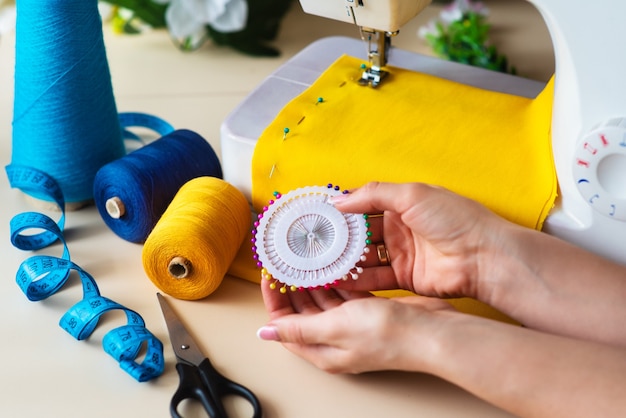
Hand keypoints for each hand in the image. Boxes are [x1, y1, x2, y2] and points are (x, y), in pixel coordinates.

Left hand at [258, 279, 455, 373]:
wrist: (431, 333)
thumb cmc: (387, 335)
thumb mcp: (336, 327)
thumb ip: (300, 328)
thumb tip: (265, 332)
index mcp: (322, 350)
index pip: (285, 324)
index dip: (274, 299)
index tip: (270, 274)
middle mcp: (335, 340)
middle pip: (302, 311)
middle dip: (291, 287)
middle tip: (285, 261)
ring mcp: (352, 326)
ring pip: (324, 300)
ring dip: (313, 281)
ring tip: (304, 257)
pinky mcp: (368, 312)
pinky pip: (345, 294)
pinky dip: (336, 280)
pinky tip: (331, 264)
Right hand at [331, 182, 512, 300]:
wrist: (484, 257)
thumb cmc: (456, 220)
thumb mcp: (413, 194)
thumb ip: (373, 194)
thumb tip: (339, 199)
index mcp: (402, 205)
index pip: (363, 206)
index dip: (341, 211)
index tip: (316, 216)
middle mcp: (399, 229)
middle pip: (360, 234)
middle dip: (337, 239)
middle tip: (312, 244)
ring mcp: (401, 255)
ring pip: (364, 258)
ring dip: (343, 261)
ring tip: (318, 264)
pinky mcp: (404, 279)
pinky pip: (374, 279)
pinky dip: (356, 280)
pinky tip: (337, 280)